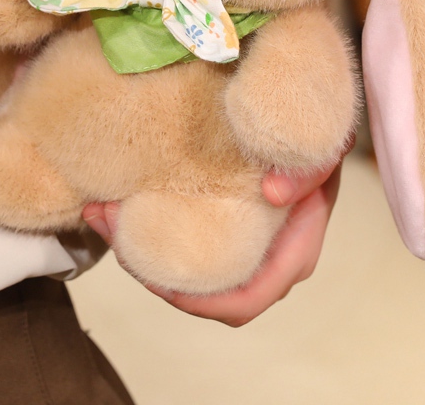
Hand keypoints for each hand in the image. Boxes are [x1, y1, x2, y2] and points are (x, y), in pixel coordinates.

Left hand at [82, 162, 341, 326]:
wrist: (310, 122)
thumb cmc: (317, 142)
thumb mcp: (322, 152)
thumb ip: (308, 171)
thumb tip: (273, 194)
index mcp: (295, 250)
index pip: (244, 299)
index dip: (195, 301)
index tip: (151, 277)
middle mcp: (269, 258)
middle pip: (204, 291)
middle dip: (149, 269)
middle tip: (106, 223)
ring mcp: (246, 244)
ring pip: (189, 269)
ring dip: (141, 247)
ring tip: (102, 209)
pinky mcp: (227, 226)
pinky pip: (187, 243)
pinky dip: (152, 228)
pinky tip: (123, 203)